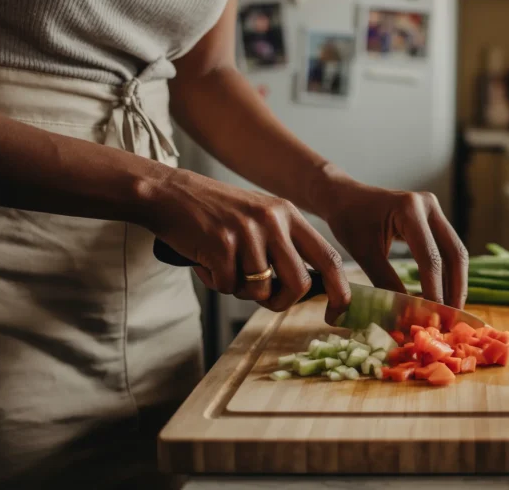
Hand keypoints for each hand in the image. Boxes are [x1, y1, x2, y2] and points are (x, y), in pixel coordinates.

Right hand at [140, 168, 350, 312]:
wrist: (169, 194)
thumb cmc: (215, 214)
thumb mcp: (260, 218)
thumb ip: (285, 246)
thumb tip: (305, 288)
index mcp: (288, 214)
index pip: (328, 257)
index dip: (340, 290)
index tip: (338, 313)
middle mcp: (273, 220)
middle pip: (299, 283)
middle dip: (282, 302)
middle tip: (264, 298)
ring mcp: (248, 232)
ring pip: (260, 290)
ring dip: (239, 288)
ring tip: (222, 264)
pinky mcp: (221, 244)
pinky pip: (227, 285)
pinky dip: (214, 281)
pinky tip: (205, 259)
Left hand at [323, 183, 468, 308]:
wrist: (346, 197)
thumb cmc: (350, 221)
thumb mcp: (365, 254)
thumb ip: (386, 282)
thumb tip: (406, 315)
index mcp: (409, 208)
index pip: (430, 257)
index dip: (434, 290)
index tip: (434, 317)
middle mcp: (428, 205)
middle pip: (454, 252)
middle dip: (455, 288)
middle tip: (452, 318)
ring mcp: (434, 210)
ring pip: (455, 252)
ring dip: (455, 283)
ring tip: (450, 311)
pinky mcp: (434, 219)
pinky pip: (447, 249)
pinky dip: (447, 273)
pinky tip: (444, 295)